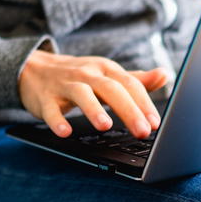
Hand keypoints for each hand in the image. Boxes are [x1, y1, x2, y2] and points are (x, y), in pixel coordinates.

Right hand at [19, 50, 168, 138]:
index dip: (144, 103)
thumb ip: (136, 79)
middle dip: (129, 110)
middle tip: (143, 131)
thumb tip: (165, 75)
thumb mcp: (108, 75)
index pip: (130, 85)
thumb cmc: (80, 76)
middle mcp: (88, 74)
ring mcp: (65, 85)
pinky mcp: (46, 98)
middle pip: (111, 89)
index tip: (155, 123)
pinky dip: (57, 121)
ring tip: (105, 126)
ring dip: (93, 109)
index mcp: (106, 70)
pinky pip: (51, 110)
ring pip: (82, 94)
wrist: (35, 68)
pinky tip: (65, 133)